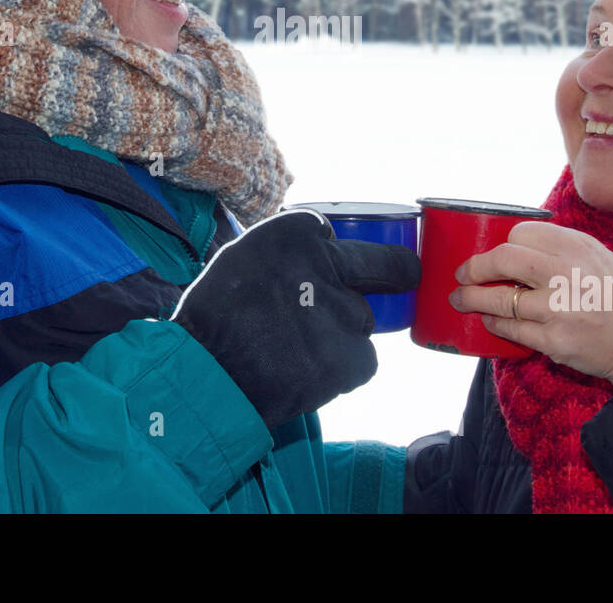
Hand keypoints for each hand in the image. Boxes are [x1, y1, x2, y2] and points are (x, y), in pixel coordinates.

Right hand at [172, 208, 420, 426]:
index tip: (320, 267)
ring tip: (301, 351)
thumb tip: (313, 250)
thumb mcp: (239, 260)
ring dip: (344, 333)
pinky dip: (344, 368)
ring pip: (363, 319)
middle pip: (383, 264)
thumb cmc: (212, 321)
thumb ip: (281, 254)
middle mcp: (326, 264)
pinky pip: (365, 359)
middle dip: (399, 269)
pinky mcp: (354, 357)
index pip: (329, 233)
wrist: (206, 379)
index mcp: (293, 233)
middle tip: (406, 274)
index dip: (327, 252)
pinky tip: (310, 374)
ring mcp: (344, 312)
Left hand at [448, 220, 612, 397]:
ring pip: (498, 298)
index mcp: (578, 246)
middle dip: (474, 266)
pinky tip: (490, 320)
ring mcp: (559, 308)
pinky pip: (511, 329)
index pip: (521, 233)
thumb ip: (562, 251)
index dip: (499, 243)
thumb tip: (515, 247)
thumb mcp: (599, 258)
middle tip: (463, 274)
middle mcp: (567, 272)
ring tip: (461, 299)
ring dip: (472, 298)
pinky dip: (495, 323)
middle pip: (502, 259)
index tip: (491, 252)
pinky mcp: (555, 341)